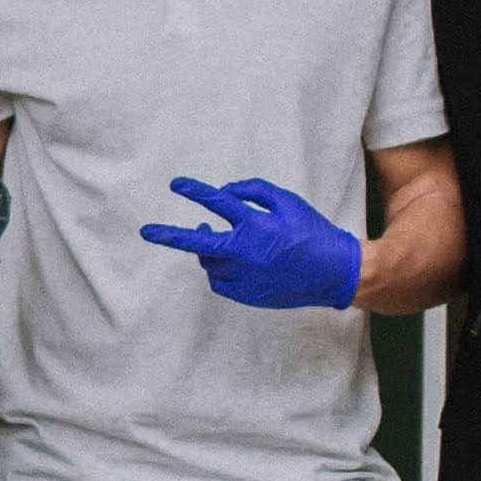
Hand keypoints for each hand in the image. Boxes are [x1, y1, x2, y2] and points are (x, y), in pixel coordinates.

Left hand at [140, 175, 361, 310]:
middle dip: (169, 236)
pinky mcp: (247, 295)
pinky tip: (229, 261)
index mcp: (256, 225)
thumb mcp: (287, 202)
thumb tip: (224, 190)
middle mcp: (246, 252)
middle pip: (198, 244)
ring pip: (210, 263)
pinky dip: (219, 270)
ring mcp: (245, 276)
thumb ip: (253, 191)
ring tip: (210, 236)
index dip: (194, 191)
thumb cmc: (310, 232)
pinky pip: (220, 281)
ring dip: (207, 249)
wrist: (334, 273)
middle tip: (147, 232)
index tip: (176, 184)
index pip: (217, 202)